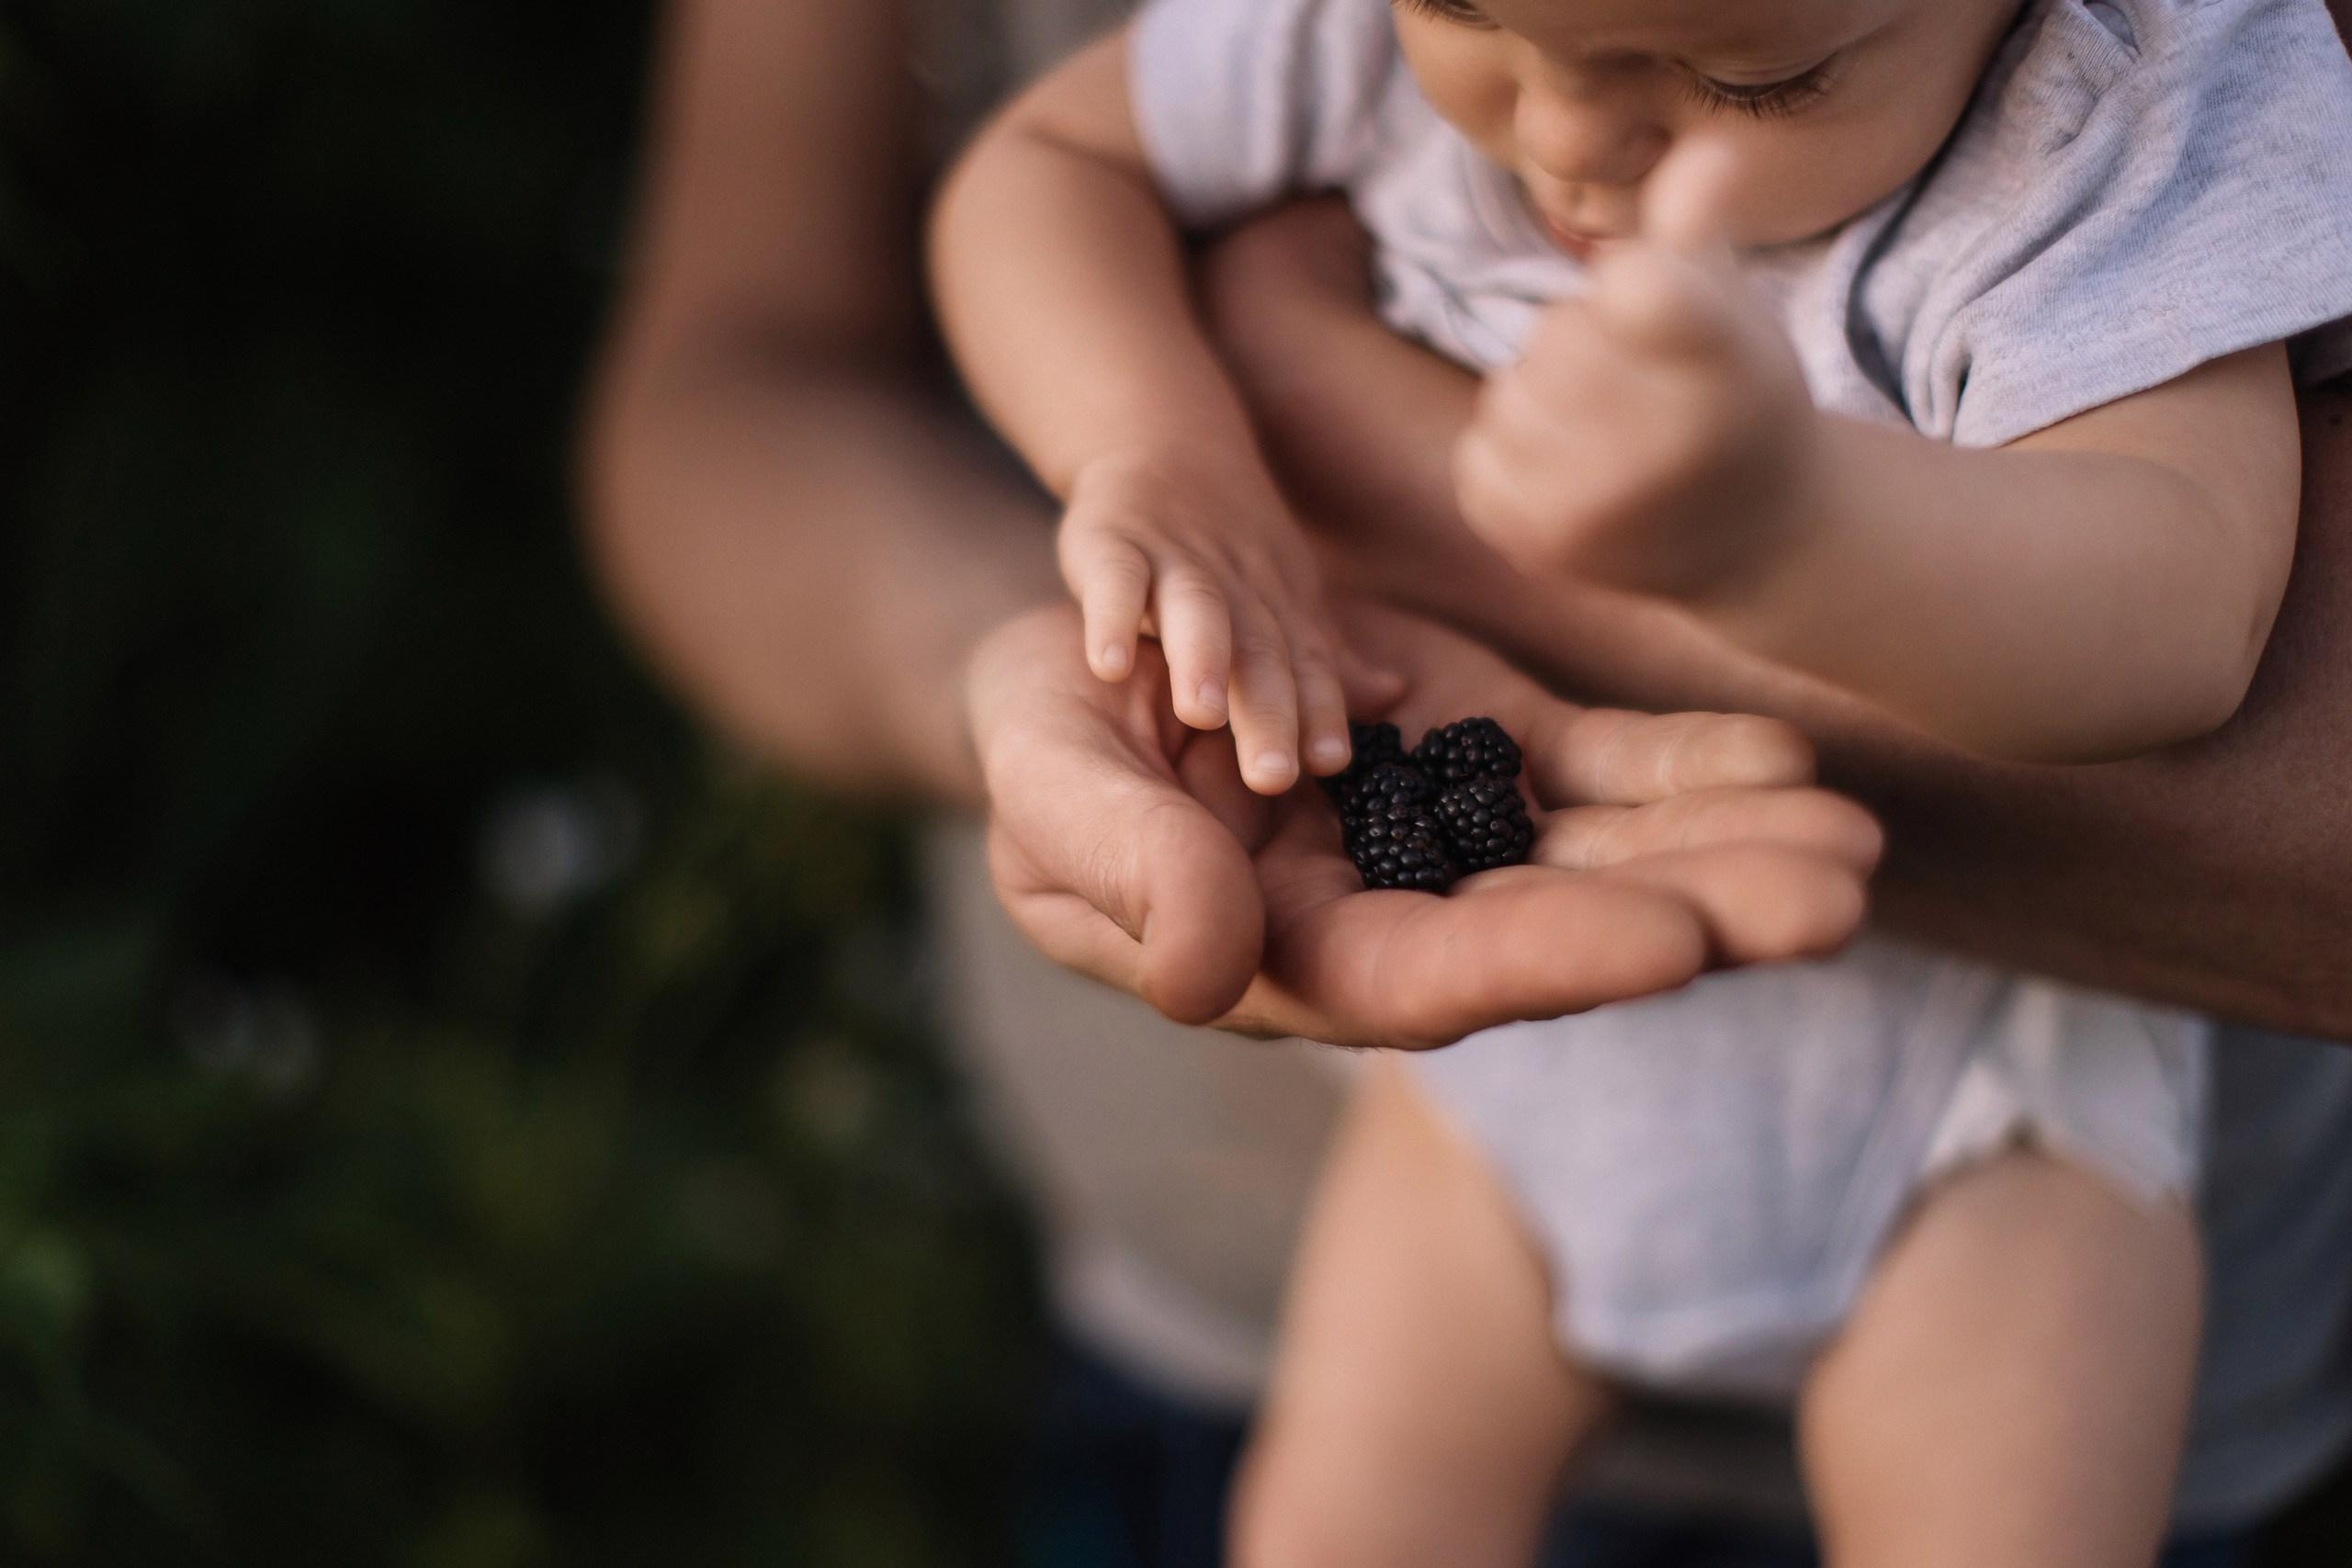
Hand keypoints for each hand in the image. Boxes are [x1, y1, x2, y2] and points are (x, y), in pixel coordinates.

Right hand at [967, 599, 1881, 1048]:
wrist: (1099, 643)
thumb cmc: (1046, 725)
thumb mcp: (1046, 780)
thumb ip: (1121, 867)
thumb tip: (1209, 969)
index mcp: (1284, 951)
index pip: (1427, 979)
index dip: (1549, 961)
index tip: (1676, 942)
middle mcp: (1393, 912)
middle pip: (1559, 930)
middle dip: (1701, 914)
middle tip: (1838, 895)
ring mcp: (1450, 828)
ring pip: (1605, 852)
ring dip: (1730, 846)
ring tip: (1857, 841)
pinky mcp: (1484, 743)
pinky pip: (1599, 766)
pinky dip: (1689, 764)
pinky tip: (1789, 761)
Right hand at [1061, 448, 1370, 794]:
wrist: (1167, 436)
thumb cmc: (1233, 542)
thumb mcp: (1286, 595)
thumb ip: (1328, 658)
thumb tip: (1394, 699)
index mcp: (1279, 609)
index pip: (1307, 666)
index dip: (1322, 711)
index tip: (1334, 763)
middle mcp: (1236, 588)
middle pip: (1257, 653)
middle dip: (1267, 712)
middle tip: (1272, 775)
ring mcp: (1174, 563)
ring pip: (1195, 612)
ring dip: (1201, 659)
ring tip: (1203, 715)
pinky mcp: (1113, 542)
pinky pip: (1114, 580)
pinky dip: (1111, 617)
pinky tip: (1106, 666)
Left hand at [1454, 143, 1817, 601]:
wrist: (1752, 538)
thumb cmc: (1736, 394)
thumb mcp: (1733, 308)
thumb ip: (1698, 226)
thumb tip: (1704, 151)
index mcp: (1726, 367)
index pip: (1631, 284)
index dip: (1632, 284)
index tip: (1661, 313)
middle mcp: (1668, 443)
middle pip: (1558, 333)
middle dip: (1587, 344)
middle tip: (1645, 389)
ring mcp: (1602, 504)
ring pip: (1510, 393)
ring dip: (1544, 400)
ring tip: (1611, 432)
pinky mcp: (1546, 545)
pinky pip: (1479, 456)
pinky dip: (1512, 457)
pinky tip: (1574, 473)